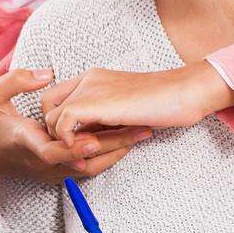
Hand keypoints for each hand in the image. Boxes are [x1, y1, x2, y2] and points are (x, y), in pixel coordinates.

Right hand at [0, 68, 150, 181]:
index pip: (53, 152)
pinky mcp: (57, 172)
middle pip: (83, 162)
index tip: (95, 137)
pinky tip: (124, 139)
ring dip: (116, 153)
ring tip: (141, 132)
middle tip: (141, 130)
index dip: (76, 147)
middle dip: (114, 147)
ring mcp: (50, 171)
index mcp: (26, 143)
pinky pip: (87, 168)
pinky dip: (107, 156)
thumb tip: (45, 72)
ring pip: (90, 169)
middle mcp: (41, 162)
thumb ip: (16, 81)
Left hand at [40, 61, 233, 147]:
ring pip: (51, 117)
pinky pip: (63, 123)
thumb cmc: (166, 103)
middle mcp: (88, 79)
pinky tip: (86, 150)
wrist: (186, 91)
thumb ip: (107, 117)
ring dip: (62, 141)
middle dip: (54, 132)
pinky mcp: (95, 103)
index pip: (58, 97)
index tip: (77, 140)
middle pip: (47, 106)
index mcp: (95, 78)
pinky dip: (67, 141)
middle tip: (76, 150)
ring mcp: (90, 89)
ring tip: (85, 154)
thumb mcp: (127, 108)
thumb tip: (92, 138)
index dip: (60, 121)